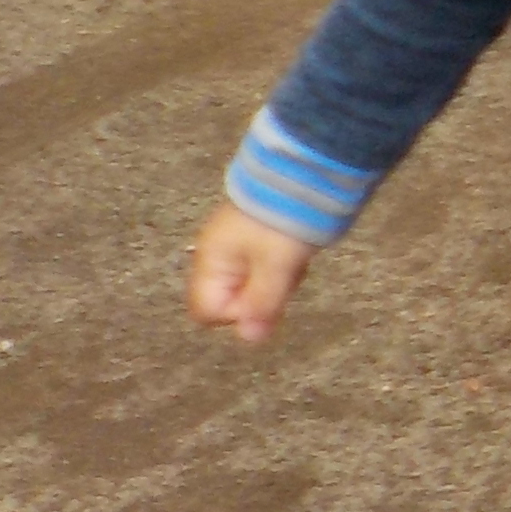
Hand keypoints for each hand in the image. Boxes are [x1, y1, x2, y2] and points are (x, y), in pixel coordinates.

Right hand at [188, 200, 318, 344]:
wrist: (303, 172)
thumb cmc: (284, 221)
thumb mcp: (276, 266)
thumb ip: (261, 304)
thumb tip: (249, 340)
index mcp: (210, 261)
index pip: (207, 312)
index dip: (236, 314)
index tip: (263, 297)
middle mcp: (216, 255)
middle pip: (231, 300)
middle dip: (259, 296)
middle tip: (282, 274)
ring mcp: (235, 244)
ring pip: (251, 284)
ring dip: (274, 281)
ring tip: (292, 259)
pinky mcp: (255, 236)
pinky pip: (264, 266)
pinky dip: (281, 265)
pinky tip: (295, 250)